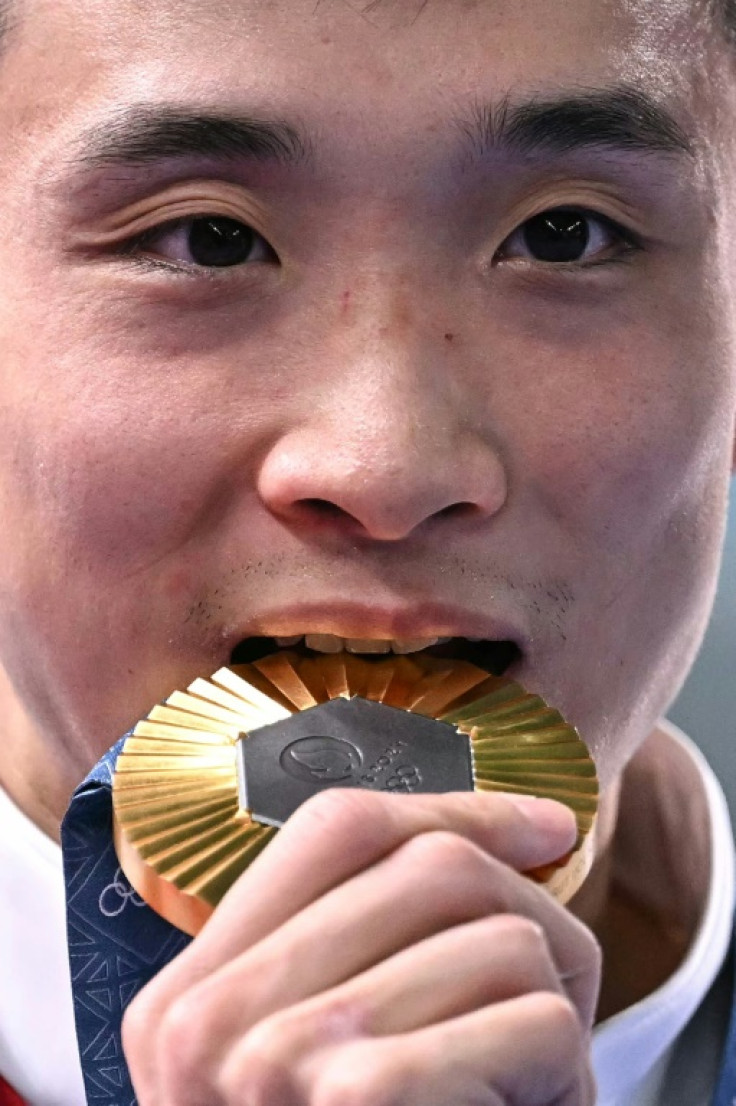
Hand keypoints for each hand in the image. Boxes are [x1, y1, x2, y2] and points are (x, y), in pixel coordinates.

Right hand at [123, 789, 600, 1105]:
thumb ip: (351, 949)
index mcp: (186, 998)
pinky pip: (530, 1016)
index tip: (547, 822)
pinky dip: (561, 1063)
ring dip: (544, 1004)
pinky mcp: (356, 1102)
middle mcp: (207, 1024)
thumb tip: (512, 831)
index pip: (334, 827)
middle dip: (521, 908)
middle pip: (428, 864)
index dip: (453, 803)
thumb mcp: (308, 1056)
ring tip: (510, 1075)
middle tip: (541, 987)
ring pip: (500, 935)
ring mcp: (272, 1063)